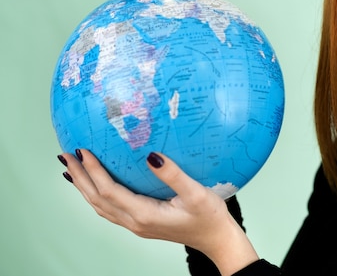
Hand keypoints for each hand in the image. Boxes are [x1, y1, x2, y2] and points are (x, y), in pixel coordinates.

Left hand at [58, 150, 258, 274]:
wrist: (216, 239)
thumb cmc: (210, 217)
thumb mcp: (196, 193)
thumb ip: (173, 175)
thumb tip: (150, 155)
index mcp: (144, 214)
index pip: (108, 190)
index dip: (93, 170)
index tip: (83, 150)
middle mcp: (135, 222)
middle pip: (97, 199)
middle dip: (80, 177)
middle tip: (65, 154)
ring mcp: (136, 225)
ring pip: (100, 206)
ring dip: (84, 187)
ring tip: (72, 169)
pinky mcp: (141, 223)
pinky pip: (110, 209)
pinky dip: (96, 196)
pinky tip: (95, 187)